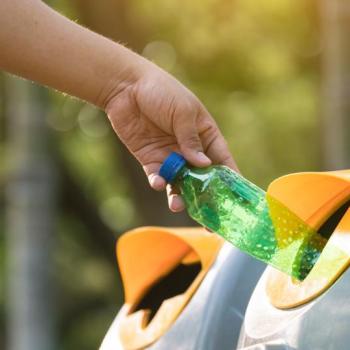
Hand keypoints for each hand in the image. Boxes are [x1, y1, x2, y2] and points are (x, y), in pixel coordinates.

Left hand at [105, 63, 236, 211]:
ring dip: (180, 196)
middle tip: (208, 220)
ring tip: (177, 205)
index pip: (222, 161)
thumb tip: (204, 165)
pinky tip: (159, 183)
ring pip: (180, 183)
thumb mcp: (183, 112)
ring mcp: (170, 155)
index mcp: (205, 135)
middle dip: (205, 198)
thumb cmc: (161, 91)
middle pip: (202, 178)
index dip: (230, 181)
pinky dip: (159, 182)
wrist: (126, 87)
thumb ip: (191, 140)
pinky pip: (158, 177)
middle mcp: (190, 149)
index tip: (236, 201)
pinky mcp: (151, 160)